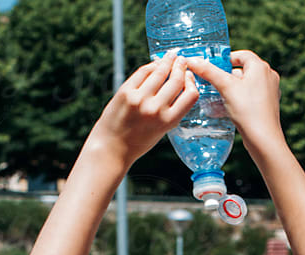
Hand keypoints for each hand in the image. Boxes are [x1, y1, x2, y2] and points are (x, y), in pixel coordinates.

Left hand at [92, 53, 198, 167]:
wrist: (112, 147)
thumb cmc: (138, 141)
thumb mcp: (162, 130)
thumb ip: (171, 109)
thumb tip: (178, 80)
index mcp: (168, 122)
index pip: (190, 95)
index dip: (191, 82)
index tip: (189, 75)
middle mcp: (155, 110)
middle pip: (176, 80)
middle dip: (180, 67)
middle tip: (181, 60)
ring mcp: (140, 99)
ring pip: (160, 72)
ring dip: (167, 61)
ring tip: (170, 56)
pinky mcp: (126, 92)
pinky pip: (143, 72)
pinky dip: (151, 66)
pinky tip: (154, 64)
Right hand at [182, 50, 283, 158]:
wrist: (264, 140)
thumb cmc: (248, 111)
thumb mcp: (225, 87)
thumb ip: (209, 72)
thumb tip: (192, 60)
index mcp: (260, 66)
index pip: (241, 55)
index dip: (226, 59)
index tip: (214, 66)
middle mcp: (268, 76)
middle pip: (243, 70)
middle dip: (227, 76)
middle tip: (213, 84)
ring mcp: (270, 92)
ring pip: (247, 85)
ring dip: (232, 90)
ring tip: (219, 97)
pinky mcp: (268, 106)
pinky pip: (251, 97)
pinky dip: (240, 100)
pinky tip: (229, 109)